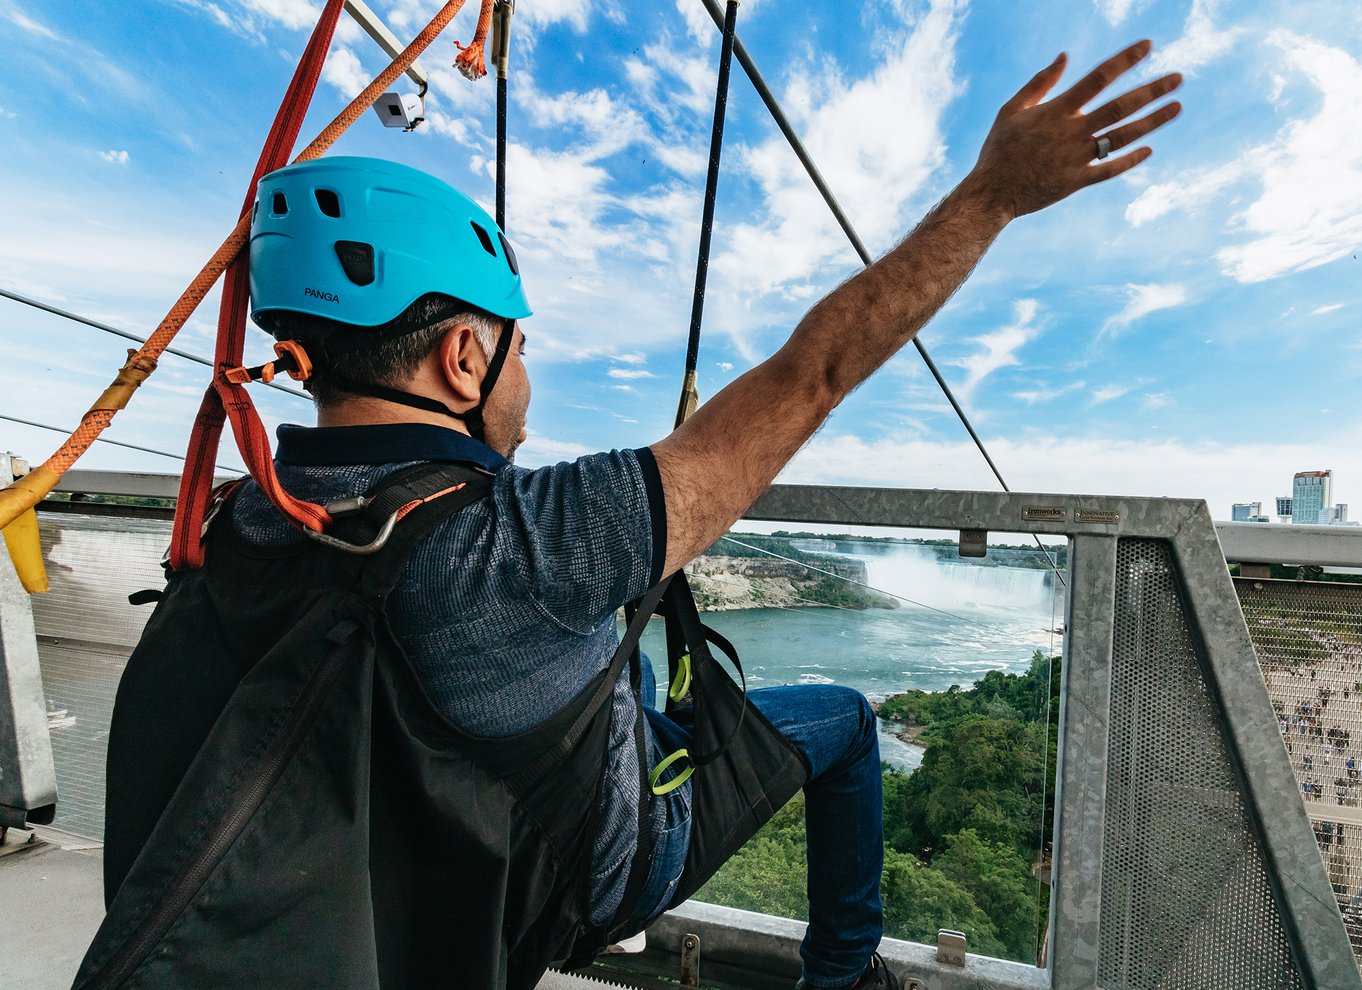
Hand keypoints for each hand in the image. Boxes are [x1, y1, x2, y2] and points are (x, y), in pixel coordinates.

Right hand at [966, 40, 1181, 220]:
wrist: (991, 194)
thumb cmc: (998, 149)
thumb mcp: (1011, 109)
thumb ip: (1040, 82)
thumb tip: (1064, 56)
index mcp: (1056, 111)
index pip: (1098, 78)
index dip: (1125, 60)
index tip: (1148, 46)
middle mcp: (1071, 133)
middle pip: (1120, 107)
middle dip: (1151, 90)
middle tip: (1178, 78)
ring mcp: (1076, 159)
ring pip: (1122, 137)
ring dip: (1152, 122)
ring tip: (1176, 107)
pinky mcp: (1076, 182)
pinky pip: (1109, 170)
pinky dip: (1130, 160)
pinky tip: (1149, 149)